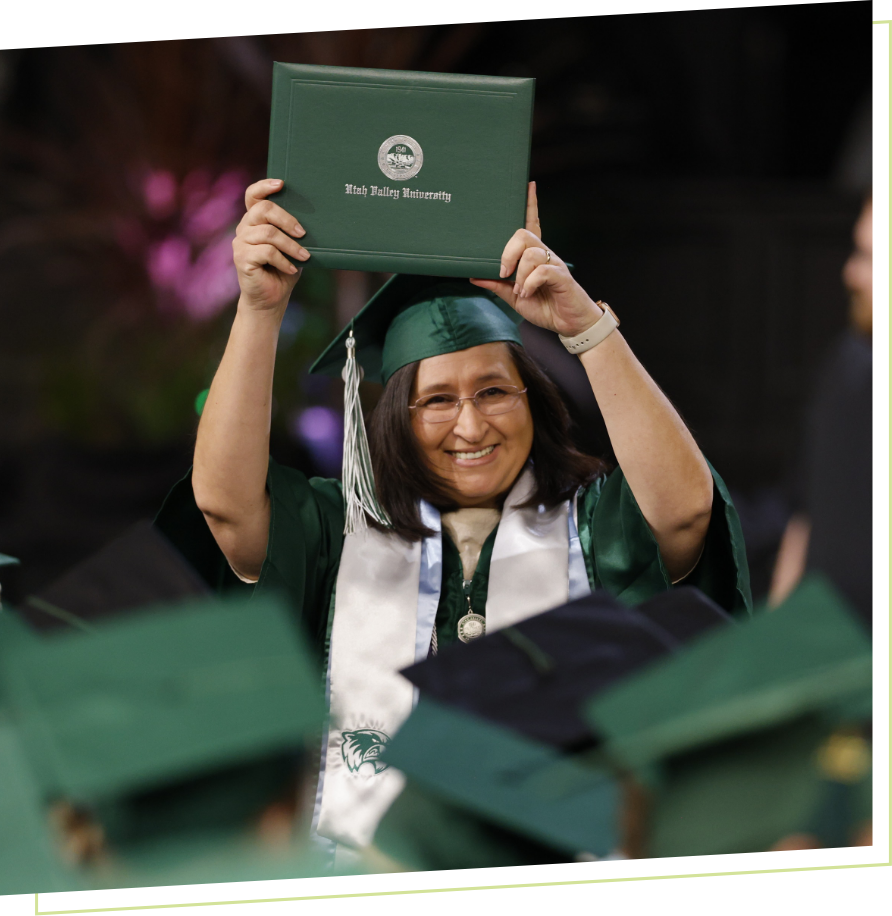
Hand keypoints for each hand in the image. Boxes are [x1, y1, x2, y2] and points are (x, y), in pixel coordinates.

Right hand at [233, 179, 308, 310]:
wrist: (271, 299)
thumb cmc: (283, 270)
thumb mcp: (292, 247)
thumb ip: (293, 231)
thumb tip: (316, 219)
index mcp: (255, 221)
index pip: (253, 195)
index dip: (265, 186)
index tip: (282, 184)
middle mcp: (244, 228)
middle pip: (263, 209)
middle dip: (287, 219)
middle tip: (303, 233)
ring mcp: (240, 242)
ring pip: (268, 233)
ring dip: (291, 245)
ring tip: (304, 256)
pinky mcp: (241, 258)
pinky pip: (266, 252)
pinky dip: (284, 260)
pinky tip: (293, 268)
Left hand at [470, 181, 602, 336]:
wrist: (568, 324)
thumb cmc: (545, 307)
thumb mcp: (514, 298)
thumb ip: (497, 285)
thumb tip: (473, 276)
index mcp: (533, 256)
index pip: (531, 224)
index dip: (530, 205)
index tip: (528, 185)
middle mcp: (544, 255)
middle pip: (523, 234)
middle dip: (507, 253)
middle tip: (503, 273)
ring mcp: (554, 264)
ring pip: (531, 253)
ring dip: (520, 275)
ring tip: (520, 292)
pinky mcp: (562, 276)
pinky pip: (542, 271)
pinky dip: (530, 283)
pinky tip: (528, 293)